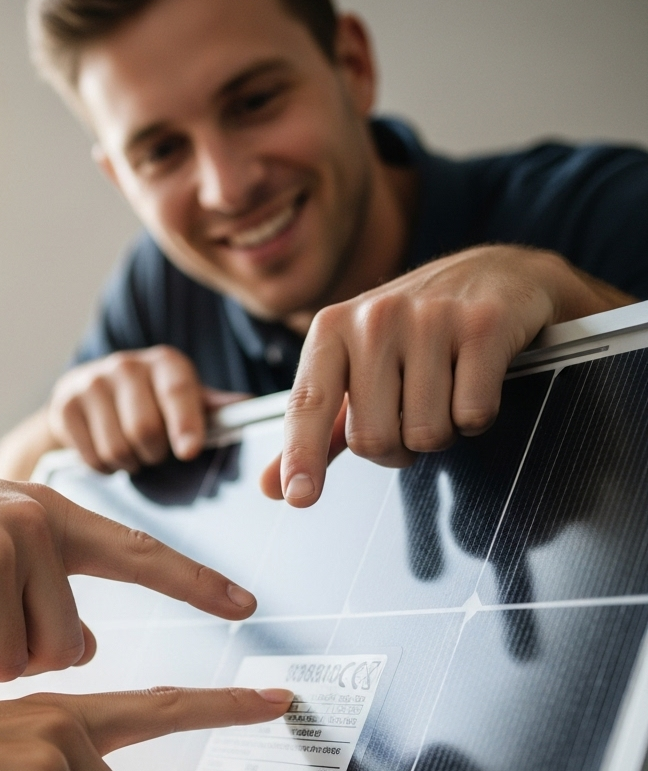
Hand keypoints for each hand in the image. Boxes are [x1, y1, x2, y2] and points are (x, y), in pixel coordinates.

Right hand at [48, 345, 247, 472]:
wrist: (84, 394)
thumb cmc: (149, 401)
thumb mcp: (183, 399)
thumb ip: (212, 407)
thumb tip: (247, 407)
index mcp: (165, 363)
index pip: (178, 391)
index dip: (185, 423)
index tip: (189, 451)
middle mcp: (127, 365)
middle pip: (145, 429)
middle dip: (154, 454)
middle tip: (154, 453)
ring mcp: (91, 383)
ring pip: (118, 448)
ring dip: (130, 463)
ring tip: (132, 452)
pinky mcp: (64, 406)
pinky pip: (92, 457)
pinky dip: (104, 467)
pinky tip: (107, 452)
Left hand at [261, 245, 634, 506]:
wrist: (498, 273)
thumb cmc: (415, 332)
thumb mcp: (354, 369)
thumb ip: (316, 431)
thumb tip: (272, 487)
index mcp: (332, 329)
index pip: (308, 404)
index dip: (302, 455)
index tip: (298, 496)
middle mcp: (375, 318)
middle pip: (373, 438)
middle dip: (396, 448)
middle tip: (410, 414)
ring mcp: (430, 318)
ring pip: (426, 434)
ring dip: (440, 433)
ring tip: (445, 391)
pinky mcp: (484, 326)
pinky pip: (472, 415)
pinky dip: (476, 418)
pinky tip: (475, 382)